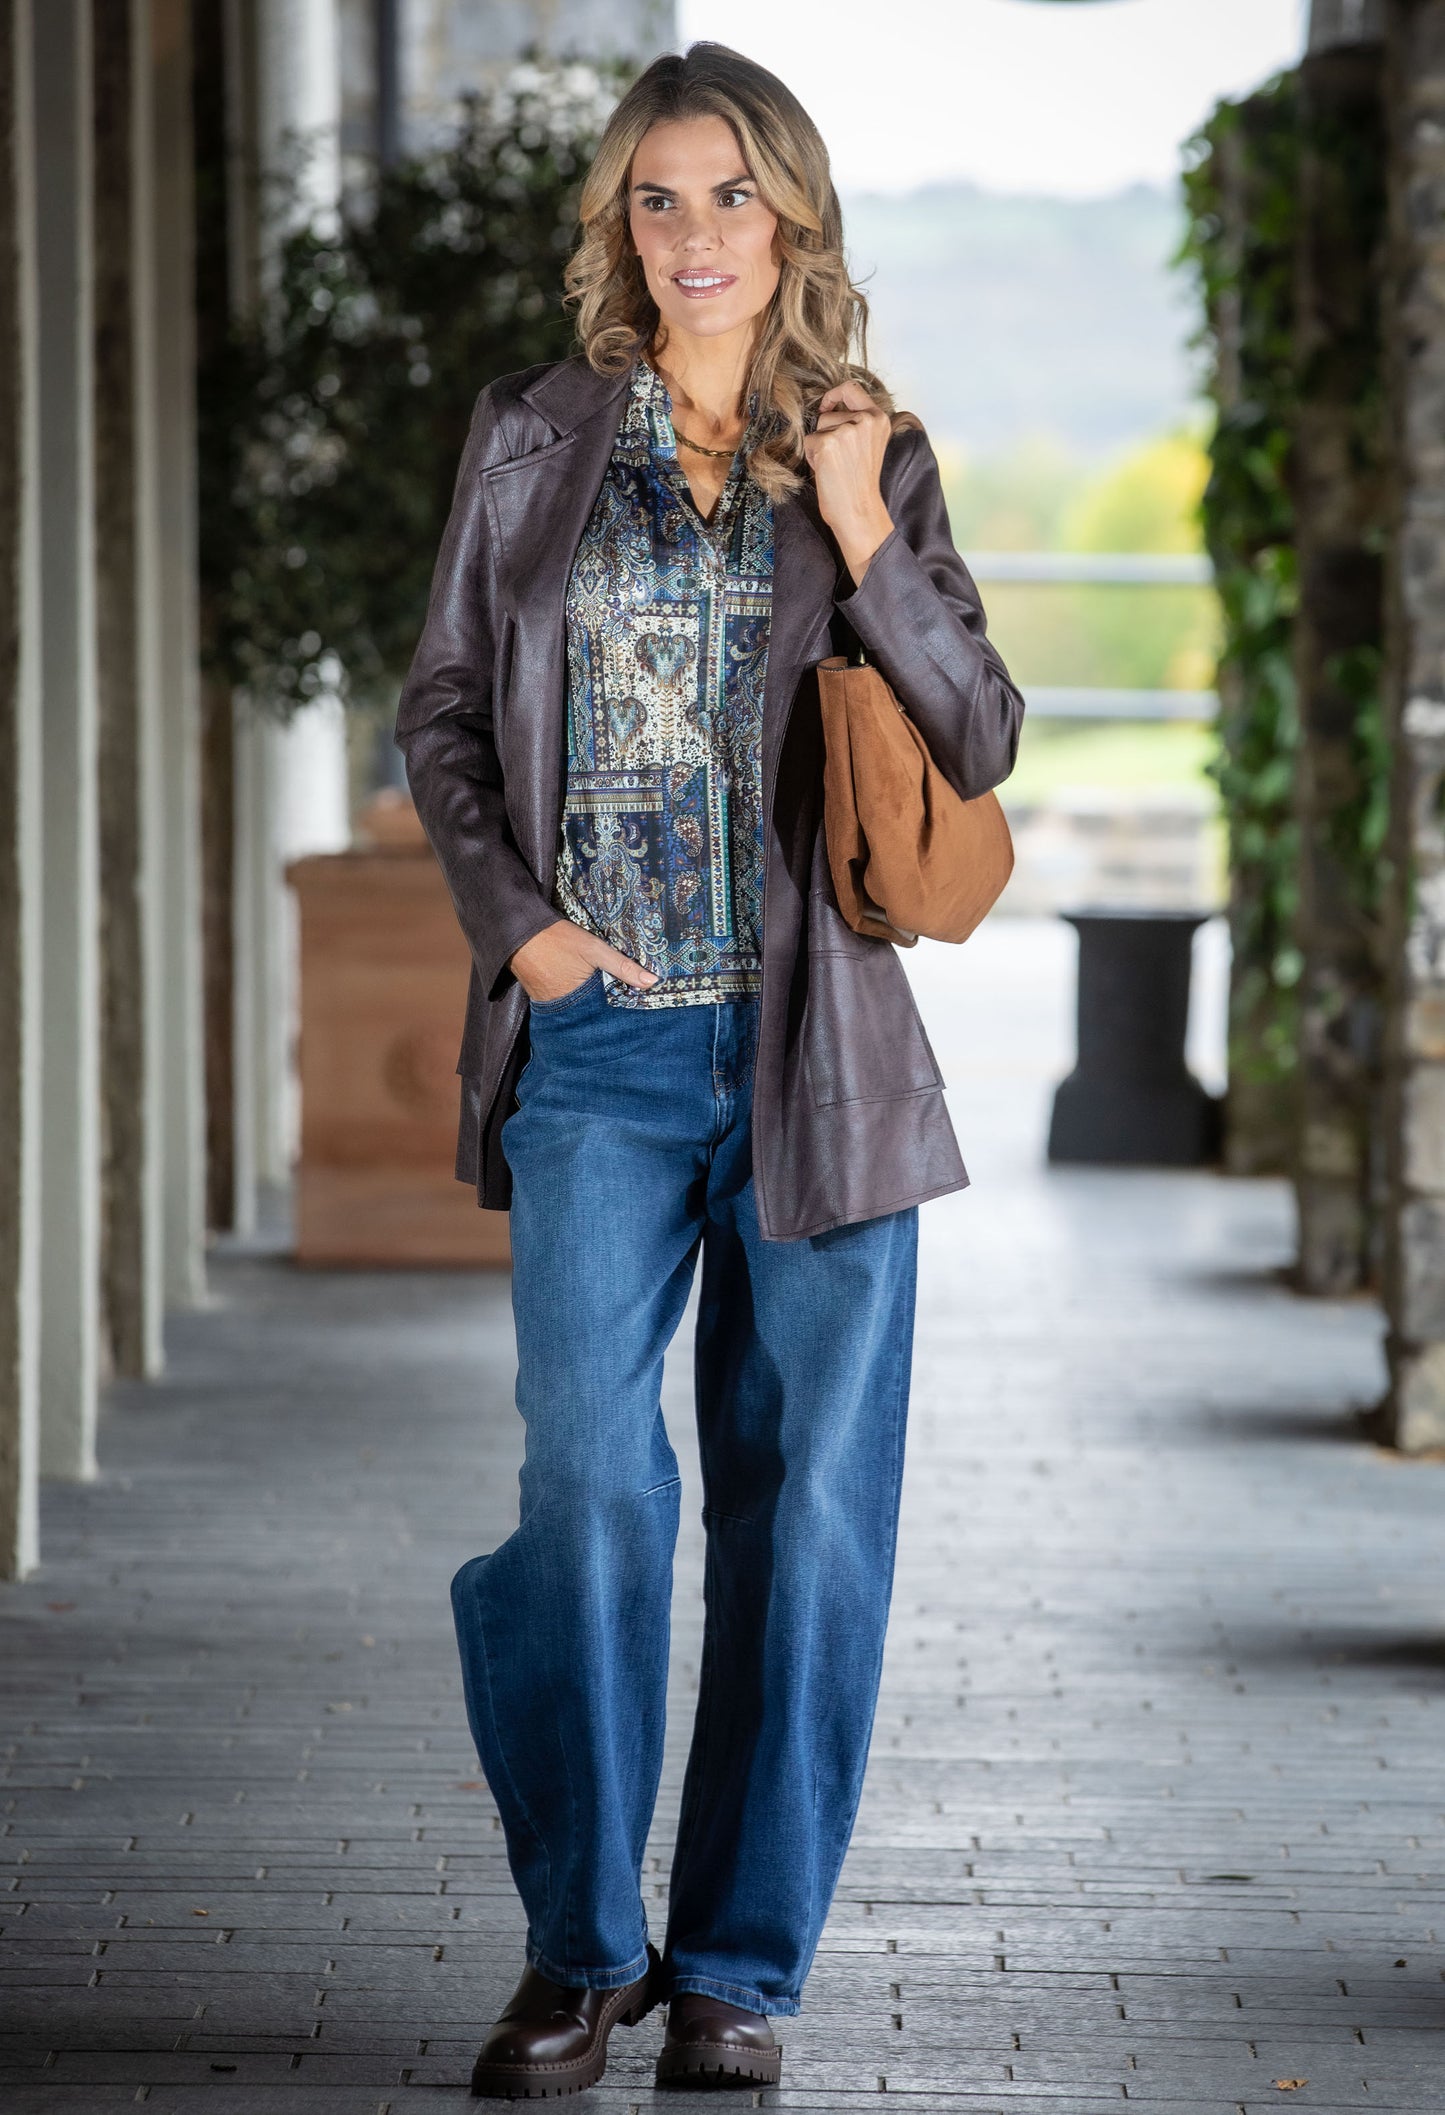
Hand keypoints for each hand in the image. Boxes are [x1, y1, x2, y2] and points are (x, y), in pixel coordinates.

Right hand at [509, 919, 657, 1001]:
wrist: (518, 931)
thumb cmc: (558, 940)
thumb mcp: (595, 949)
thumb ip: (623, 966)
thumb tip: (653, 982)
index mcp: (579, 1002)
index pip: (608, 1015)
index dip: (621, 1012)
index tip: (637, 1011)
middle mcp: (564, 1010)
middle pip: (593, 1016)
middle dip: (607, 1013)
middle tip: (625, 1008)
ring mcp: (551, 1005)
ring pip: (580, 1010)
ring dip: (592, 1006)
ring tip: (608, 1000)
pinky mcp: (542, 997)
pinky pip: (566, 1003)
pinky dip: (577, 999)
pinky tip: (585, 991)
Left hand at [802, 381, 894, 584]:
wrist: (859, 510)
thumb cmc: (860, 482)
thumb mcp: (868, 443)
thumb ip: (857, 422)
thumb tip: (829, 407)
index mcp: (879, 418)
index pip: (852, 388)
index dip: (835, 394)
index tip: (827, 405)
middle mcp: (866, 420)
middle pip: (829, 412)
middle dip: (826, 432)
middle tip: (839, 458)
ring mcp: (847, 430)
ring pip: (818, 427)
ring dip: (819, 445)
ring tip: (834, 465)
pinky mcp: (828, 443)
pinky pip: (809, 441)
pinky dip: (813, 457)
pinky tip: (827, 471)